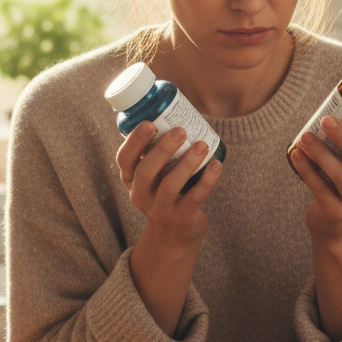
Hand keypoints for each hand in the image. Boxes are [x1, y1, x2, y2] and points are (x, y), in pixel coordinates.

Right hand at [115, 122, 221, 247]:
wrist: (175, 233)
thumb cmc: (165, 190)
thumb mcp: (153, 175)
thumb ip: (157, 150)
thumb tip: (174, 107)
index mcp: (131, 180)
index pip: (124, 160)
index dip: (134, 142)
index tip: (149, 123)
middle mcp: (140, 195)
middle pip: (146, 172)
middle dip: (162, 149)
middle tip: (180, 130)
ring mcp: (160, 209)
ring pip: (170, 185)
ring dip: (187, 163)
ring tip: (202, 144)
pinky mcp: (181, 218)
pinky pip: (194, 198)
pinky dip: (207, 180)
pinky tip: (216, 164)